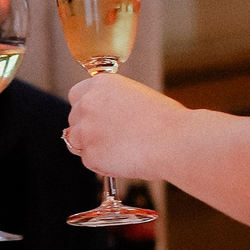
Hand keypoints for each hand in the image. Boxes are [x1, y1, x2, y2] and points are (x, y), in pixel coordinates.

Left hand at [62, 74, 194, 180]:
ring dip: (93, 147)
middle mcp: (88, 104)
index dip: (87, 108)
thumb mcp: (136, 96)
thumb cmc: (166, 121)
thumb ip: (113, 102)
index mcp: (101, 84)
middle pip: (74, 119)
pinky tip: (124, 160)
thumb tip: (105, 117)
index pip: (76, 95)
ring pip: (77, 142)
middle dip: (89, 129)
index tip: (96, 117)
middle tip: (113, 138)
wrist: (174, 141)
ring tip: (121, 149)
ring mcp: (86, 130)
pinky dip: (103, 165)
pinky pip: (90, 162)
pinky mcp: (90, 154)